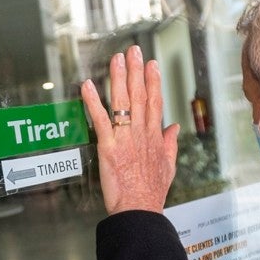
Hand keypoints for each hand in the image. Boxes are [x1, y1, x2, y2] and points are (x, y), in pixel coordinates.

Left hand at [80, 45, 179, 214]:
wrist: (139, 209)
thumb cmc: (151, 192)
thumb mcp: (168, 167)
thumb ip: (170, 144)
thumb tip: (173, 128)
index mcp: (154, 137)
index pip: (155, 102)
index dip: (153, 81)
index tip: (152, 64)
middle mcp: (141, 133)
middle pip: (140, 95)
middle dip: (136, 71)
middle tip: (133, 50)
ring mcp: (125, 138)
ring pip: (122, 102)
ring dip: (119, 78)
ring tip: (116, 59)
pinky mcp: (109, 146)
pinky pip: (100, 119)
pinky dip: (92, 102)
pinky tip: (87, 86)